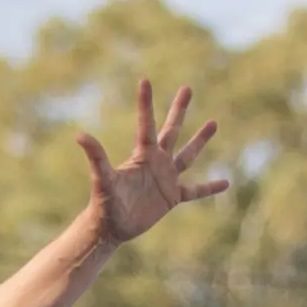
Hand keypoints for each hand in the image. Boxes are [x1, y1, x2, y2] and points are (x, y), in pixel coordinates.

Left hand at [77, 80, 228, 245]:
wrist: (111, 227)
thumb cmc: (105, 202)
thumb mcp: (103, 178)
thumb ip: (96, 156)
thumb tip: (80, 135)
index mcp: (142, 154)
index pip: (146, 123)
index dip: (145, 103)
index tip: (145, 80)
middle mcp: (156, 161)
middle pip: (172, 130)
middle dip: (179, 109)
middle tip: (187, 88)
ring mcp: (166, 178)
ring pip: (187, 155)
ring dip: (200, 140)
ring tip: (214, 122)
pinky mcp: (172, 197)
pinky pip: (195, 191)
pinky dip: (209, 187)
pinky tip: (226, 183)